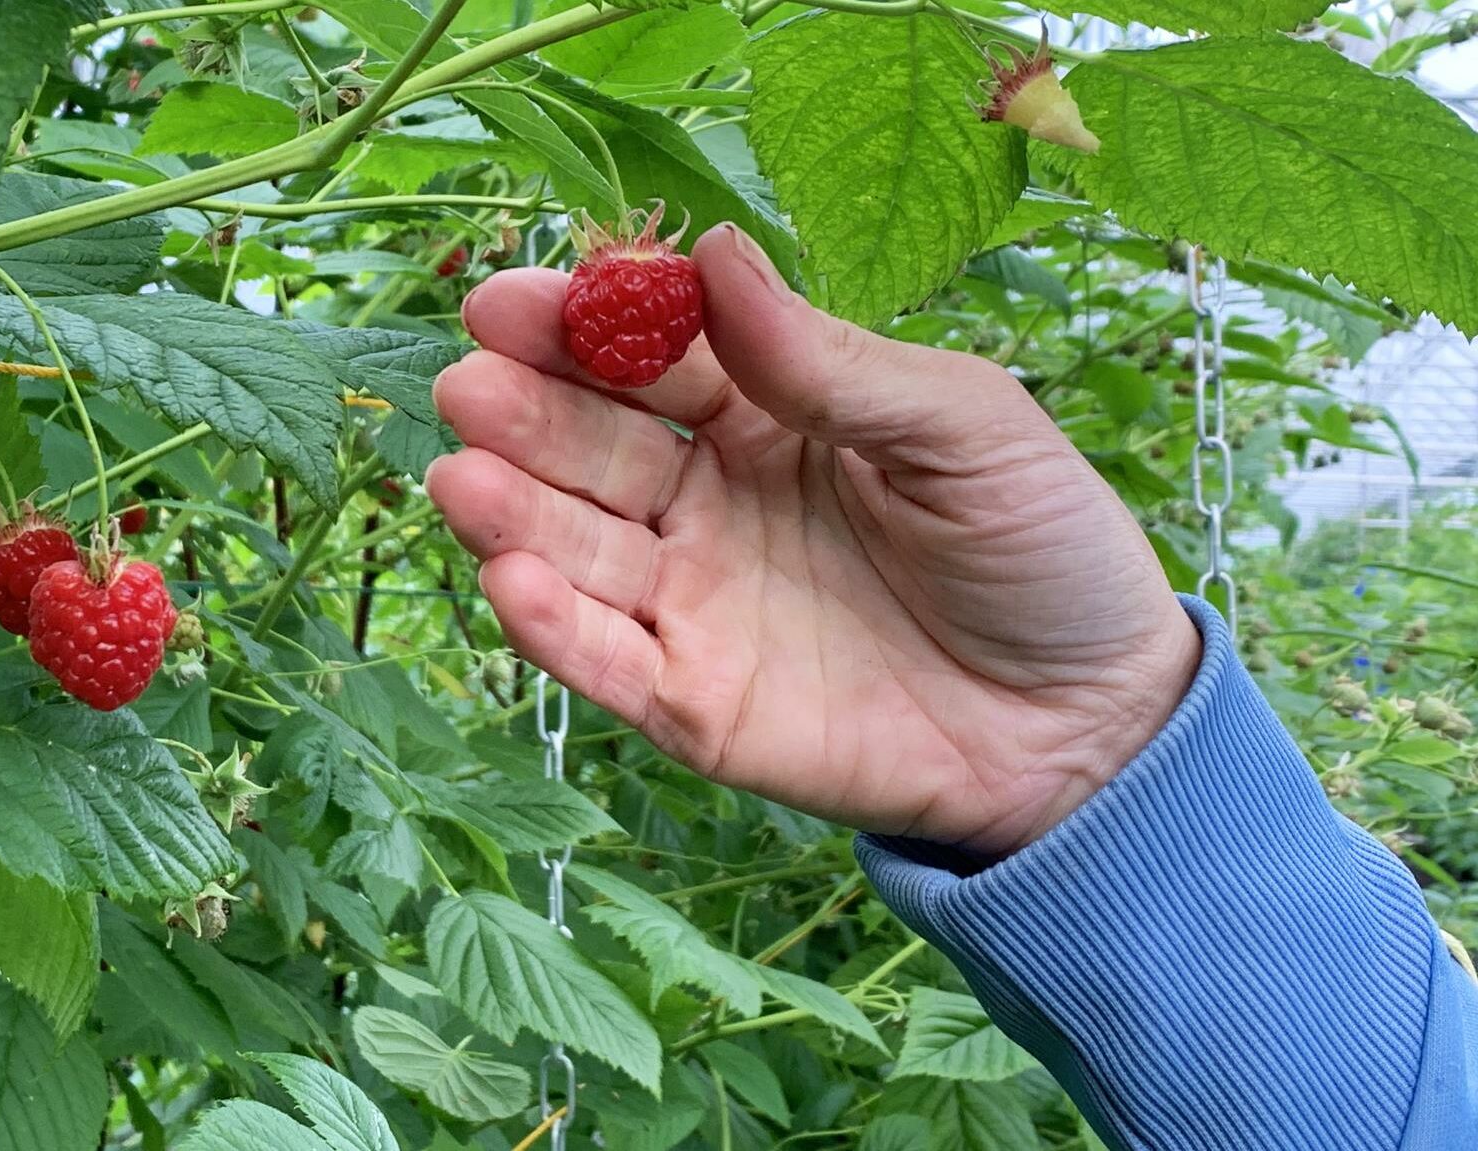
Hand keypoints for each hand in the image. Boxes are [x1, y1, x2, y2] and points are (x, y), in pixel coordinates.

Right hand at [426, 225, 1201, 855]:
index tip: (511, 300)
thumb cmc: (1042, 550)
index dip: (581, 324)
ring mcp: (696, 604)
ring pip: (577, 550)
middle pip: (592, 446)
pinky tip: (512, 581)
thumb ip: (830, 360)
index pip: (651, 358)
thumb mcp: (961, 425)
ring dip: (512, 514)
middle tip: (471, 382)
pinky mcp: (697, 706)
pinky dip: (555, 631)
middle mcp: (709, 503)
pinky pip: (609, 665)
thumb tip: (714, 254)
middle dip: (525, 412)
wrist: (1094, 721)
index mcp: (768, 416)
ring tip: (463, 479)